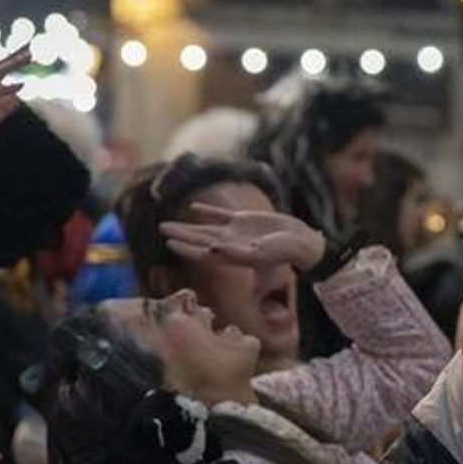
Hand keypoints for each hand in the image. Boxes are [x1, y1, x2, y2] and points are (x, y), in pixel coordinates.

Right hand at [0, 48, 28, 183]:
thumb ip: (1, 110)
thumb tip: (16, 101)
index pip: (0, 73)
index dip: (13, 61)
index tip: (29, 51)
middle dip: (14, 57)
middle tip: (31, 47)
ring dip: (11, 65)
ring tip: (28, 57)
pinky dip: (3, 89)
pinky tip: (18, 84)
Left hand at [160, 198, 325, 273]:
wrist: (301, 243)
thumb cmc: (284, 253)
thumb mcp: (261, 254)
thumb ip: (238, 252)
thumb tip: (214, 249)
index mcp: (230, 255)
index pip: (201, 253)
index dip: (185, 249)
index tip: (169, 243)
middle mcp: (228, 245)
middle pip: (198, 240)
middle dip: (180, 235)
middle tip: (161, 228)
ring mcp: (234, 232)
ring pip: (205, 228)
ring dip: (188, 226)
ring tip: (168, 223)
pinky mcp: (243, 220)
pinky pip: (220, 215)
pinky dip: (206, 211)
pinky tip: (192, 208)